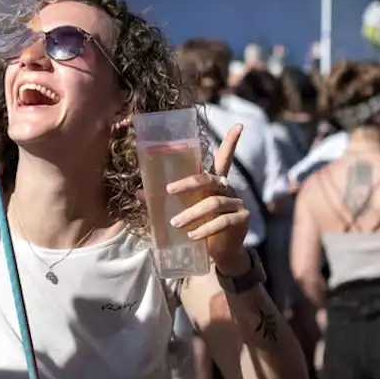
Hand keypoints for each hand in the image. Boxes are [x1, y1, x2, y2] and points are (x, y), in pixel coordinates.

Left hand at [168, 123, 251, 275]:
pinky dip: (205, 228)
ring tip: (175, 224)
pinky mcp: (241, 219)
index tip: (240, 124)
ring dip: (192, 213)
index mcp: (215, 182)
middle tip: (169, 191)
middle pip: (208, 178)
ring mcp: (237, 203)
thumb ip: (165, 201)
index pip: (224, 158)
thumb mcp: (184, 211)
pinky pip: (222, 221)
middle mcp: (228, 188)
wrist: (221, 254)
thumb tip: (137, 192)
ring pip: (213, 202)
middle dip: (187, 183)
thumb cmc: (201, 226)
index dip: (232, 141)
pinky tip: (192, 236)